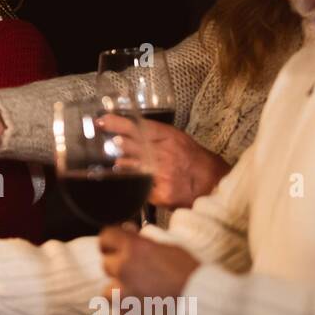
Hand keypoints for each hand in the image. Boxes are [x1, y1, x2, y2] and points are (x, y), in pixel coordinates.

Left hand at [97, 114, 229, 208]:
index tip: (102, 121)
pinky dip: (132, 185)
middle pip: (129, 146)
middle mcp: (163, 154)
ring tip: (117, 163)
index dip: (117, 123)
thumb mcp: (176, 139)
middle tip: (103, 143)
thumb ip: (153, 135)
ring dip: (121, 165)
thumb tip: (124, 133)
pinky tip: (128, 182)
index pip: (137, 127)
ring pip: (130, 168)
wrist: (212, 183)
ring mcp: (162, 175)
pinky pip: (139, 188)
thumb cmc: (192, 159)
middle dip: (114, 145)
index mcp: (168, 137)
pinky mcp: (161, 194)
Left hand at [98, 225, 199, 314]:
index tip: (114, 248)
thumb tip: (131, 234)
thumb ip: (146, 243)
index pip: (107, 238)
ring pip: (108, 292)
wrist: (207, 311)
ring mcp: (122, 298)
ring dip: (121, 294)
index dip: (111, 243)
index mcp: (135, 249)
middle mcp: (124, 270)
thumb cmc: (195, 279)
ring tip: (144, 299)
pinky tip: (148, 314)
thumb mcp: (173, 249)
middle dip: (120, 269)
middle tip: (140, 277)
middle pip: (107, 265)